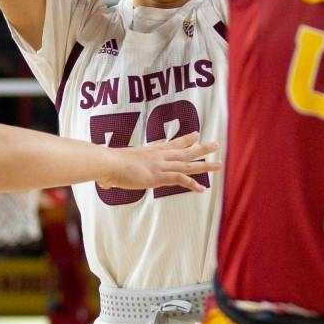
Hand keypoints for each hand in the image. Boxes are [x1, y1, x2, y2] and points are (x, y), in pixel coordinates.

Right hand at [98, 131, 220, 193]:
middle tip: (216, 144)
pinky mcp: (159, 176)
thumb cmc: (106, 165)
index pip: (171, 144)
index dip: (184, 140)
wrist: (107, 163)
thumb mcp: (114, 167)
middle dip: (201, 148)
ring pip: (187, 164)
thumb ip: (114, 176)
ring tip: (219, 164)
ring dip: (204, 164)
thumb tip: (104, 183)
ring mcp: (160, 165)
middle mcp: (158, 156)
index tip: (195, 135)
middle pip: (184, 151)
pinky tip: (202, 189)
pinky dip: (191, 184)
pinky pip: (180, 180)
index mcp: (149, 151)